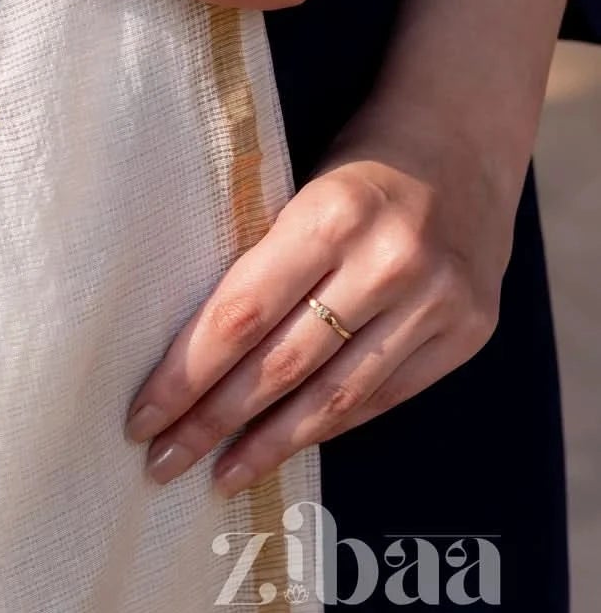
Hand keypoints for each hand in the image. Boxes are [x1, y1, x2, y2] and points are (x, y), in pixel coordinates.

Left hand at [123, 0, 567, 491]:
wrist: (462, 137)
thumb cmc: (355, 161)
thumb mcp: (300, 187)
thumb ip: (262, 261)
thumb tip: (189, 352)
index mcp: (331, 213)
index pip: (242, 314)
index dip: (187, 373)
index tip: (142, 416)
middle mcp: (388, 262)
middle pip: (282, 365)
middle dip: (214, 420)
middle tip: (162, 461)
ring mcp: (436, 301)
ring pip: (336, 396)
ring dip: (270, 443)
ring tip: (219, 475)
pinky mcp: (470, 331)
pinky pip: (385, 396)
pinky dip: (330, 425)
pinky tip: (288, 445)